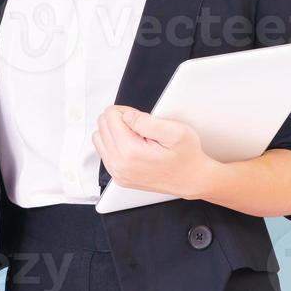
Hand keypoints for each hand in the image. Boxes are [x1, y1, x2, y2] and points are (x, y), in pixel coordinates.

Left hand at [92, 104, 215, 199]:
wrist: (191, 179)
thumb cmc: (186, 156)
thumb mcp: (175, 131)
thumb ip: (147, 121)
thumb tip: (127, 116)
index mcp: (130, 151)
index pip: (110, 116)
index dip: (127, 111)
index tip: (140, 118)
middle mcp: (119, 164)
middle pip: (102, 125)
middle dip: (119, 120)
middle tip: (140, 127)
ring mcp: (117, 173)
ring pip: (99, 138)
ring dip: (114, 132)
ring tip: (135, 136)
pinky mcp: (118, 177)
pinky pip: (104, 152)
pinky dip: (114, 145)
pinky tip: (132, 146)